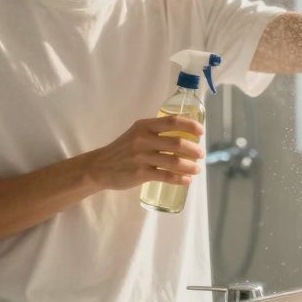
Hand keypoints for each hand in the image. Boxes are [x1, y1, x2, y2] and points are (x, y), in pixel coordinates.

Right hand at [80, 115, 204, 190]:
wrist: (100, 167)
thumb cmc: (123, 149)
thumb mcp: (137, 133)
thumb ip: (156, 131)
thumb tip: (185, 135)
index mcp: (145, 126)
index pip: (172, 121)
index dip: (190, 125)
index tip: (201, 132)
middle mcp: (143, 139)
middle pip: (177, 143)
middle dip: (194, 150)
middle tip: (201, 154)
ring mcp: (141, 157)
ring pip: (174, 161)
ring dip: (190, 166)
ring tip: (197, 169)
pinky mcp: (140, 173)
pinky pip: (166, 176)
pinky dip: (180, 179)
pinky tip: (187, 180)